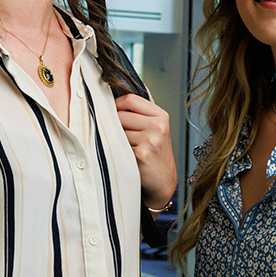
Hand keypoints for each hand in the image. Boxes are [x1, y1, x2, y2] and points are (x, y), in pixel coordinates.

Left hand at [115, 93, 177, 208]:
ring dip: (116, 140)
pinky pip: (117, 146)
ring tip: (127, 148)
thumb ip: (139, 113)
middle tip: (122, 137)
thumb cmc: (155, 154)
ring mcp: (150, 140)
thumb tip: (112, 95)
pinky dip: (117, 152)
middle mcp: (158, 126)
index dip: (117, 105)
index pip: (130, 99)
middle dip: (115, 125)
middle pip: (120, 115)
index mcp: (161, 116)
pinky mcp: (142, 154)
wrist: (163, 181)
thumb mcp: (155, 129)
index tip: (113, 113)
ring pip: (116, 131)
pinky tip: (127, 157)